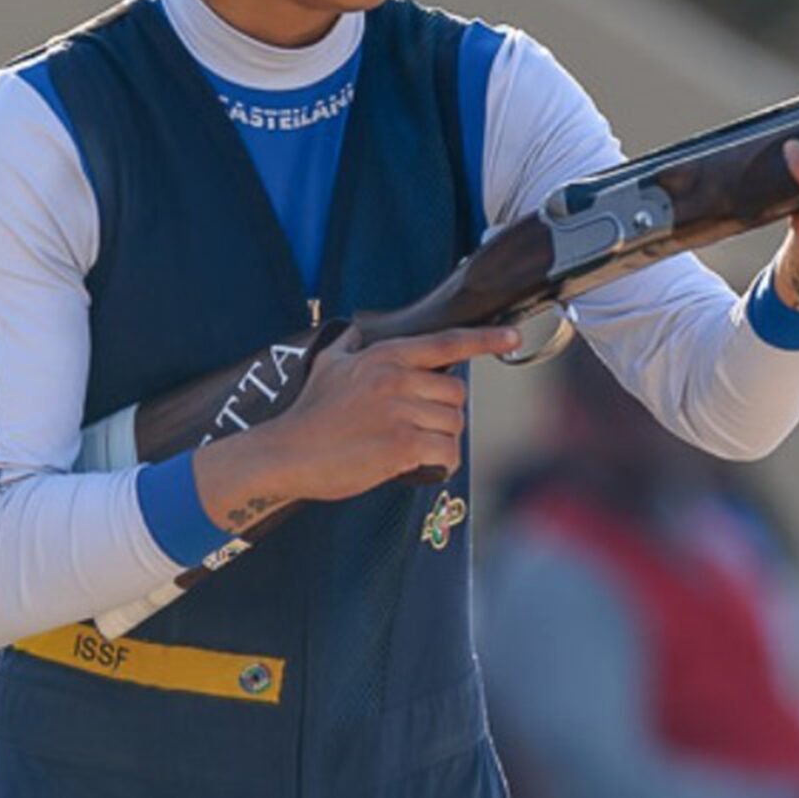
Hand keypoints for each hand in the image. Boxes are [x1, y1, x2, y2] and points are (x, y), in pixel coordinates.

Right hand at [194, 325, 517, 531]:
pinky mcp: (401, 446)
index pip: (446, 342)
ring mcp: (400, 412)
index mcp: (385, 356)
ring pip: (453, 424)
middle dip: (445, 413)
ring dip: (442, 440)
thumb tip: (355, 333)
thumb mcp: (328, 366)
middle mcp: (397, 379)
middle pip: (456, 393)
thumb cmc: (308, 415)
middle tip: (418, 428)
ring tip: (413, 449)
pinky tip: (423, 465)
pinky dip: (443, 462)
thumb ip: (349, 346)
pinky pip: (447, 452)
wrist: (285, 454)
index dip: (485, 340)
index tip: (513, 338)